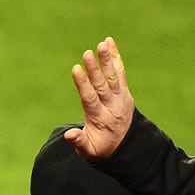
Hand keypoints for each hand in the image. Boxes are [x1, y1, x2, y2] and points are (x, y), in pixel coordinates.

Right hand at [63, 36, 133, 160]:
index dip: (83, 84)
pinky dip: (115, 58)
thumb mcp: (89, 152)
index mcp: (100, 118)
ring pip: (113, 76)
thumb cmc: (101, 148)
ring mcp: (120, 97)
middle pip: (102, 85)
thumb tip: (68, 135)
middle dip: (95, 69)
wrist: (127, 146)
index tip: (76, 69)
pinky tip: (109, 42)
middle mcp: (112, 105)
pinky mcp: (124, 91)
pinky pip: (120, 72)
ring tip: (103, 43)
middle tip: (88, 53)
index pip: (90, 98)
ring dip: (107, 59)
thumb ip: (79, 142)